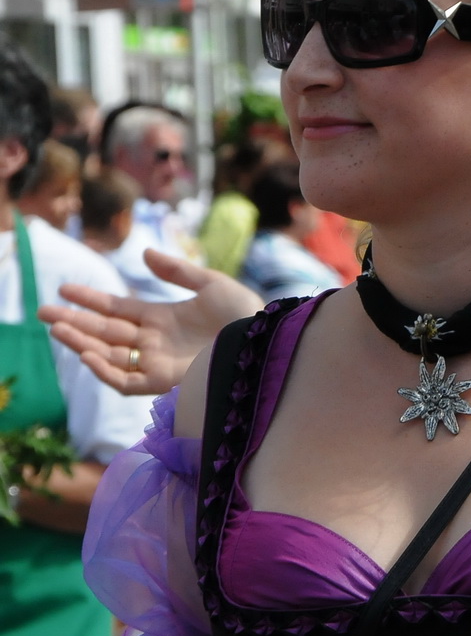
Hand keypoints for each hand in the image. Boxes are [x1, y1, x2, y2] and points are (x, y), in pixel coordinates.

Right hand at [39, 249, 262, 394]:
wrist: (264, 343)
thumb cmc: (245, 314)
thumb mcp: (212, 284)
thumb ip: (177, 271)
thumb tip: (143, 253)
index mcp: (164, 318)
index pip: (118, 309)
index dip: (91, 299)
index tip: (64, 287)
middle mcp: (155, 342)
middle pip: (105, 332)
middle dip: (74, 321)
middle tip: (42, 311)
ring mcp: (157, 362)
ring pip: (108, 355)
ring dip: (81, 342)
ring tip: (57, 327)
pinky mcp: (164, 381)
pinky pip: (125, 381)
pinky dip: (104, 368)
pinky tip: (86, 352)